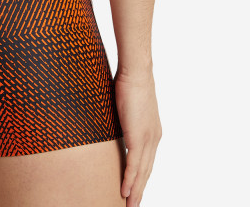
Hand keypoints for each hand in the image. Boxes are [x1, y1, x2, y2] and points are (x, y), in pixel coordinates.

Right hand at [115, 67, 161, 206]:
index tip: (134, 190)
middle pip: (146, 171)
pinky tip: (125, 191)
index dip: (141, 178)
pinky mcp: (139, 137)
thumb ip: (123, 119)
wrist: (136, 72)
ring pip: (142, 172)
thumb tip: (111, 121)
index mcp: (152, 132)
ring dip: (135, 190)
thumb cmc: (129, 82)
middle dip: (139, 190)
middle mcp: (154, 138)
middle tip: (132, 205)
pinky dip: (130, 180)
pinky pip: (134, 165)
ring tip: (128, 204)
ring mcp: (148, 139)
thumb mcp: (127, 106)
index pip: (147, 161)